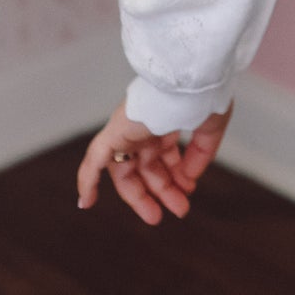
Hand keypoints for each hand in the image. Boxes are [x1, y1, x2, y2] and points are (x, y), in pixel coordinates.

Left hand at [76, 99, 231, 224]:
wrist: (187, 76)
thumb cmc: (201, 93)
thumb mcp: (210, 126)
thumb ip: (201, 153)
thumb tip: (190, 179)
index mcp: (165, 120)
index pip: (165, 153)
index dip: (177, 174)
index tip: (190, 188)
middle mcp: (144, 126)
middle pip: (148, 166)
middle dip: (163, 189)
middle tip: (179, 209)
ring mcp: (128, 130)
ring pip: (127, 170)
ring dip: (140, 195)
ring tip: (157, 217)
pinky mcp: (114, 133)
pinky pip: (94, 161)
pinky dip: (88, 181)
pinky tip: (85, 203)